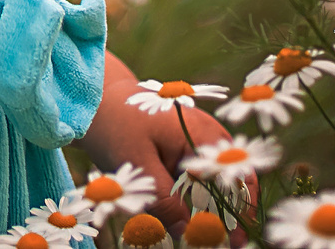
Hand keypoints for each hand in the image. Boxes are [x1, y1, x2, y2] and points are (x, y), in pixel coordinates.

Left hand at [81, 53, 249, 235]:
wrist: (95, 100)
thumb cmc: (116, 125)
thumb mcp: (137, 166)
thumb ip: (163, 200)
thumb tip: (186, 232)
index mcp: (202, 135)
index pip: (236, 176)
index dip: (239, 211)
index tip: (234, 241)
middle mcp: (208, 135)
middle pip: (231, 180)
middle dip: (228, 214)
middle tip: (223, 245)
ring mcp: (198, 139)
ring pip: (215, 182)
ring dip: (211, 208)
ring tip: (201, 235)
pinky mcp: (185, 147)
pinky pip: (199, 176)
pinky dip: (195, 197)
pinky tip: (183, 216)